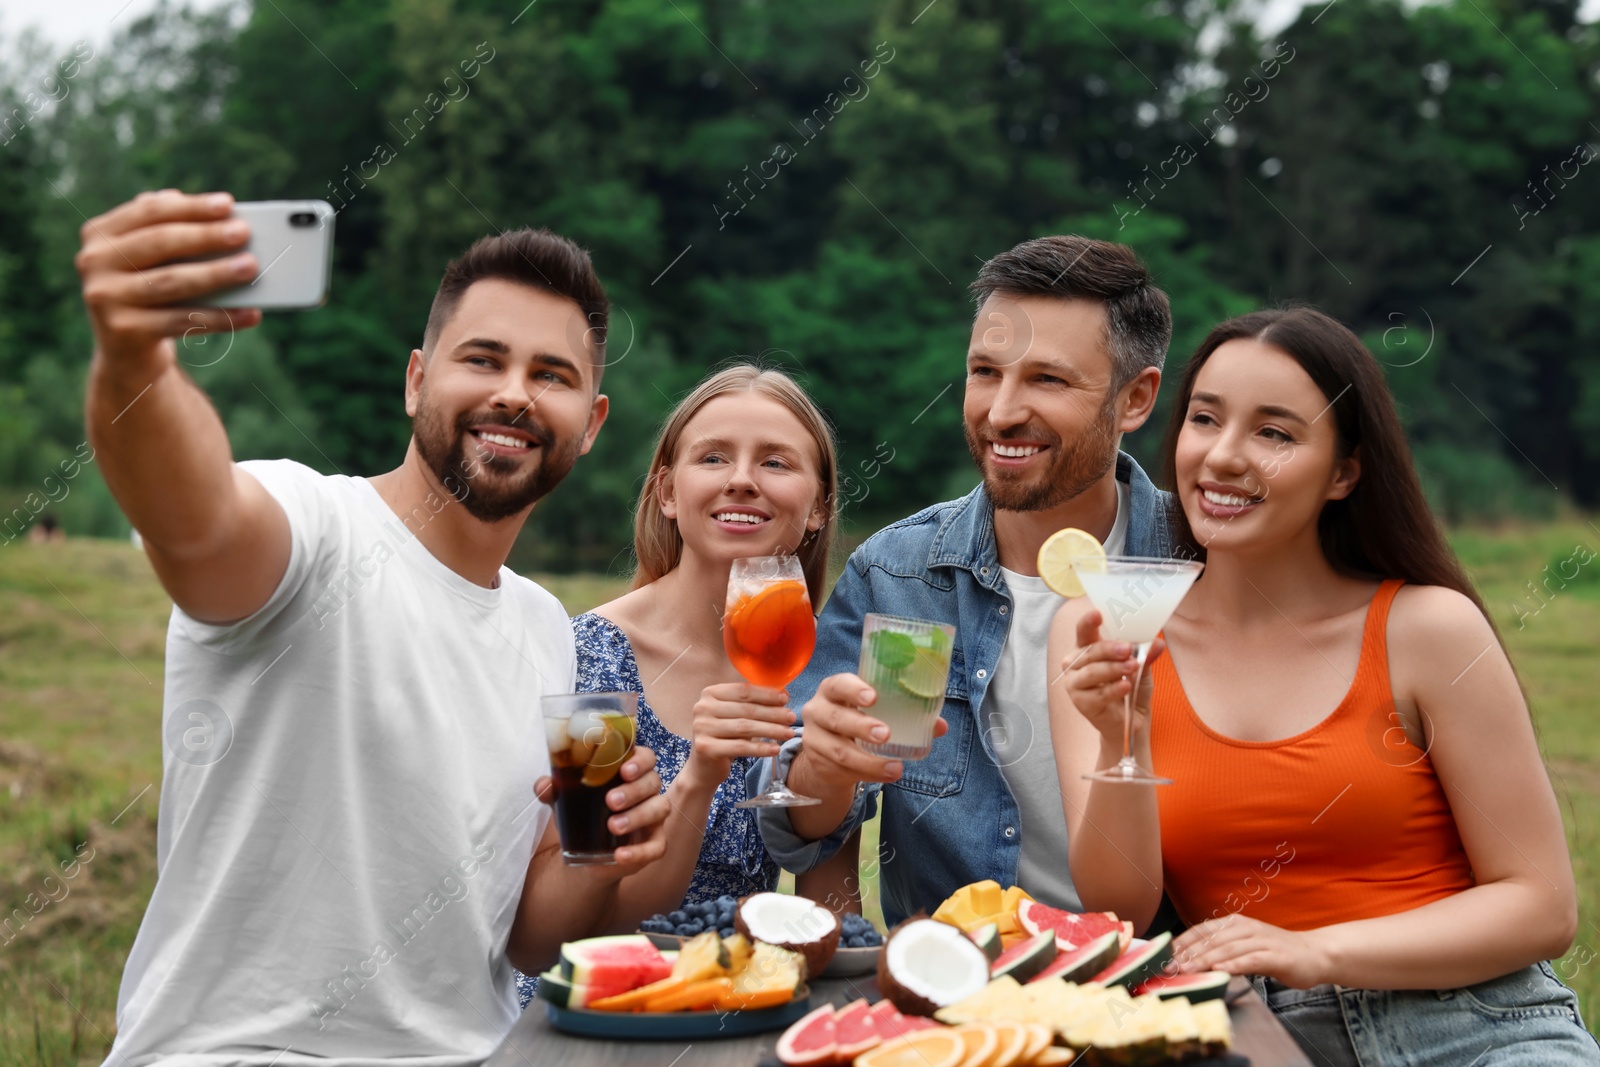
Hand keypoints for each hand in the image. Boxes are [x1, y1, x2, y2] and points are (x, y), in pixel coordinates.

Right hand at [77, 190, 259, 378]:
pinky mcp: (123, 330)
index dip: (191, 207)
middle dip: (206, 236)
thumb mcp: (153, 260)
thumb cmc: (151, 292)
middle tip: (243, 233)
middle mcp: (94, 261)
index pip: (150, 212)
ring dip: (215, 274)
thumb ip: (172, 231)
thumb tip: (221, 215)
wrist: (127, 352)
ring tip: (251, 268)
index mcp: (101, 233)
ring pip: (170, 282)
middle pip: (159, 243)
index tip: (228, 204)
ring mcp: (104, 296)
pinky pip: (181, 321)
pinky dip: (220, 317)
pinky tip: (251, 313)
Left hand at [535, 745, 669, 873]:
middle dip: (633, 790)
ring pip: (659, 809)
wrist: (588, 854)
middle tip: (610, 800)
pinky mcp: (654, 843)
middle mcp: (648, 791)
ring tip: (613, 825)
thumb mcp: (567, 801)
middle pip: (653, 781)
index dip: (640, 761)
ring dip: (637, 816)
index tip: (624, 770)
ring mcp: (654, 817)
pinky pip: (656, 847)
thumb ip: (555, 791)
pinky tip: (620, 855)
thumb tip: (543, 785)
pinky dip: (639, 851)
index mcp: (631, 773)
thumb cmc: (584, 814)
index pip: (646, 757)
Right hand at [681, 682, 795, 786]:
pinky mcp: (705, 747)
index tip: (786, 698)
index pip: (743, 690)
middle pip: (746, 709)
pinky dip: (761, 748)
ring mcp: (702, 728)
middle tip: (792, 718)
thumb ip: (753, 703)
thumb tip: (783, 693)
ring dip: (771, 730)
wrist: (704, 767)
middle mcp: (702, 708)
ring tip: (789, 733)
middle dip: (773, 713)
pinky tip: (776, 749)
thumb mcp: (735, 715)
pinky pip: (740, 747)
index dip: (766, 694)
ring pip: (745, 727)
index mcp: (710, 693)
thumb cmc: (725, 736)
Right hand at [790, 672, 948, 791]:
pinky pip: (843, 770)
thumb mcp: (874, 712)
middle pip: (835, 717)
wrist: (827, 752)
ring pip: (839, 750)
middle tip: (886, 734)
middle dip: (861, 726)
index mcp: (833, 690)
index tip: (873, 697)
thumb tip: (940, 725)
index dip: (853, 689)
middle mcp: (818, 711)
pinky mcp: (819, 763)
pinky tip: (886, 775)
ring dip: (869, 760)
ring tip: (895, 767)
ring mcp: (815, 739)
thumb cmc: (856, 720)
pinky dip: (868, 774)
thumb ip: (905, 714)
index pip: (838, 684)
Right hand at [1062, 609, 1162, 744]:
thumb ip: (1145, 655)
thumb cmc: (1129, 689)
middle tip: (1128, 649)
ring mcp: (1075, 684)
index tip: (1097, 614)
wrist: (1131, 722)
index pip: (1084, 631)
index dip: (1088, 622)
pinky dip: (1113, 689)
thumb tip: (1158, 642)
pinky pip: (1097, 694)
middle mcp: (1075, 664)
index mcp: (1087, 649)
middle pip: (1089, 651)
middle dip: (1109, 648)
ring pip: (1092, 672)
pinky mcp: (1081, 704)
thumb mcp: (1141, 668)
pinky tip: (1126, 687)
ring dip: (1114, 669)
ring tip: (1133, 667)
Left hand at [1172, 914, 1331, 989]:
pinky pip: (1252, 959)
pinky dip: (1235, 965)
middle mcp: (1245, 928)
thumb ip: (1222, 950)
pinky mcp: (1276, 955)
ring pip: (1227, 949)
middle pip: (1211, 941)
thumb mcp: (1245, 947)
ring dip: (1205, 960)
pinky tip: (1221, 972)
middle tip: (1169, 967)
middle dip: (1188, 954)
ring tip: (1187, 971)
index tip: (1163, 955)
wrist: (1315, 954)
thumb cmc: (1275, 953)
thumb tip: (1190, 960)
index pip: (1201, 931)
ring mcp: (1261, 940)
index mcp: (1235, 924)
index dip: (1181, 942)